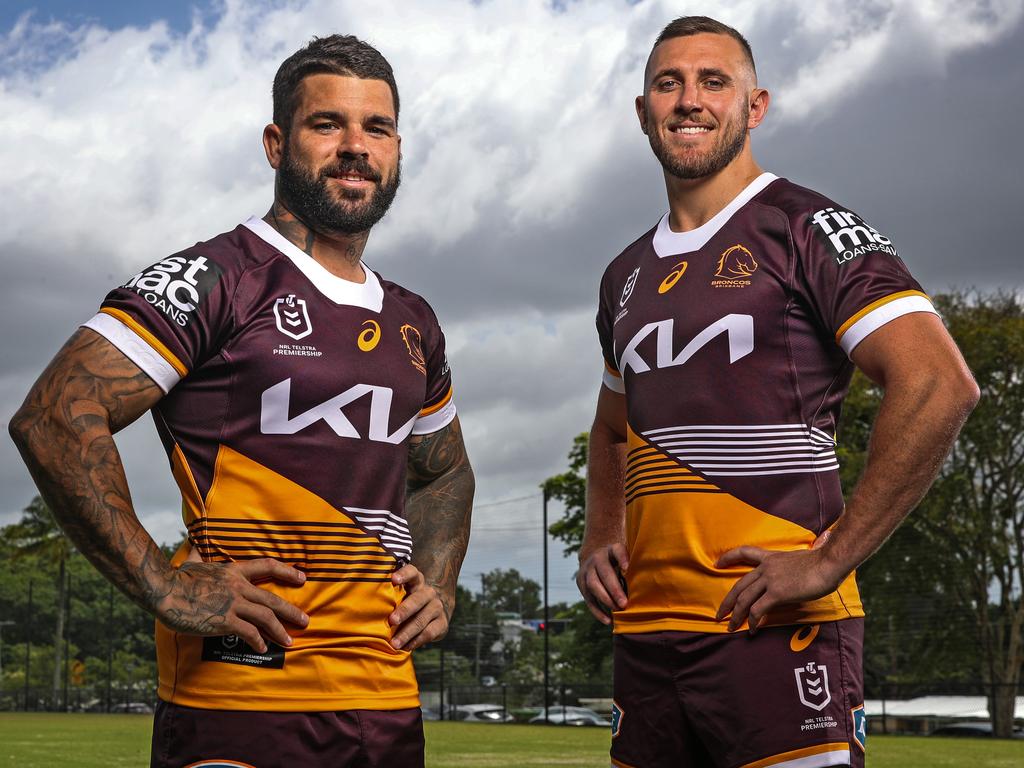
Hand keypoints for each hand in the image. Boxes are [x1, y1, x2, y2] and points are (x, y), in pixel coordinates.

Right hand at [156, 558, 308, 652]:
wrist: (165, 590)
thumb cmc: (176, 578)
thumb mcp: (194, 561)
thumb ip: (200, 554)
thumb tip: (195, 544)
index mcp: (234, 571)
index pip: (267, 566)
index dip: (287, 571)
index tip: (302, 577)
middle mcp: (238, 586)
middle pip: (272, 599)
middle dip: (291, 611)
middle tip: (305, 620)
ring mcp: (233, 604)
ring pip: (266, 617)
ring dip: (280, 630)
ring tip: (289, 641)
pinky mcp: (224, 620)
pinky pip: (249, 632)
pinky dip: (258, 641)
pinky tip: (262, 647)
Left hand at [389, 564, 449, 650]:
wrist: (433, 612)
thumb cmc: (406, 602)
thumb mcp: (400, 594)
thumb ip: (388, 594)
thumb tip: (362, 601)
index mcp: (416, 581)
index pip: (412, 572)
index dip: (404, 574)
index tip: (393, 579)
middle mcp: (428, 592)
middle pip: (417, 599)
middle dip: (404, 610)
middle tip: (391, 621)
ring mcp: (436, 608)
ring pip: (422, 619)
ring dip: (407, 632)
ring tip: (394, 643)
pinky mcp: (442, 623)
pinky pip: (429, 633)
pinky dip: (416, 641)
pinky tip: (406, 647)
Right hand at [576, 542, 628, 624]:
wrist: (596, 559)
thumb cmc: (620, 563)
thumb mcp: (627, 558)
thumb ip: (636, 566)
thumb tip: (652, 582)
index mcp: (611, 550)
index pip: (617, 550)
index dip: (622, 558)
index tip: (627, 568)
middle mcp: (597, 558)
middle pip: (604, 572)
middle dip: (614, 589)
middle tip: (624, 604)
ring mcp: (587, 570)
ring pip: (593, 585)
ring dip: (605, 599)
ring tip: (618, 610)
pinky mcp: (580, 582)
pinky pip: (588, 599)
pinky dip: (597, 611)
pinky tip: (608, 621)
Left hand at [714, 537, 844, 633]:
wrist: (828, 563)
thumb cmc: (821, 562)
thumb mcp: (798, 561)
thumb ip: (788, 569)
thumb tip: (789, 578)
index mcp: (770, 558)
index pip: (744, 552)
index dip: (728, 557)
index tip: (717, 563)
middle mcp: (766, 568)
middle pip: (739, 585)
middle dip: (727, 602)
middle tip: (719, 614)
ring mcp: (770, 580)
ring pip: (744, 599)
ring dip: (736, 615)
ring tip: (731, 626)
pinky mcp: (777, 593)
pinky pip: (759, 610)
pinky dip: (753, 621)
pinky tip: (753, 629)